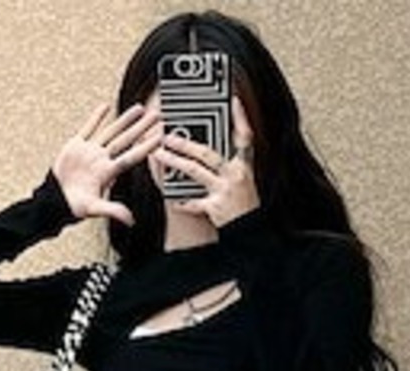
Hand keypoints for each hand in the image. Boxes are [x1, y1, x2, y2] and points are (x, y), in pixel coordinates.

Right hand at [52, 100, 162, 225]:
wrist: (55, 201)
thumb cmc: (74, 207)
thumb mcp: (94, 209)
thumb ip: (112, 210)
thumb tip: (131, 220)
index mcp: (107, 172)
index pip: (131, 156)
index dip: (146, 147)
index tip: (159, 137)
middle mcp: (102, 159)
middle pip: (126, 140)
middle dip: (141, 128)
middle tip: (157, 116)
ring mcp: (90, 151)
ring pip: (111, 131)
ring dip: (125, 120)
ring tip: (139, 108)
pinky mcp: (76, 146)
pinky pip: (88, 128)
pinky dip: (95, 117)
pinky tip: (105, 107)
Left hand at [153, 94, 259, 227]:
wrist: (251, 230)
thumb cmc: (245, 204)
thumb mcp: (246, 179)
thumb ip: (233, 160)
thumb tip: (214, 142)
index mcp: (244, 166)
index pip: (245, 138)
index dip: (241, 118)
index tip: (233, 100)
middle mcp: (235, 175)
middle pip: (208, 153)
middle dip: (186, 142)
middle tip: (167, 134)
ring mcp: (225, 191)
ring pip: (195, 172)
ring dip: (174, 161)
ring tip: (158, 154)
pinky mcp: (216, 208)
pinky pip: (193, 202)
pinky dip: (181, 200)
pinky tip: (168, 194)